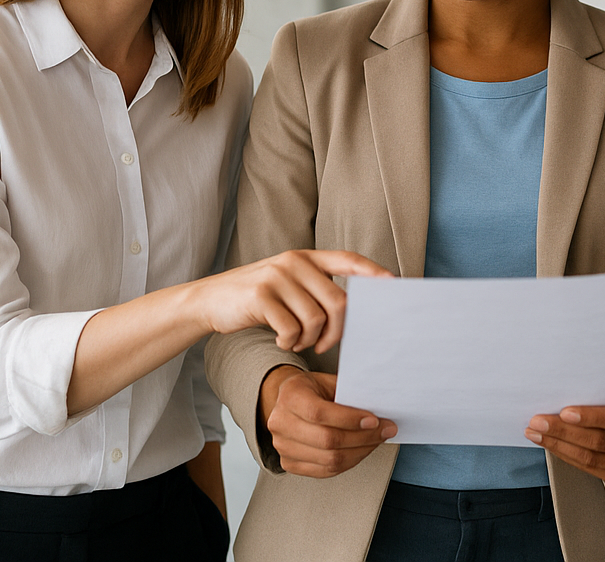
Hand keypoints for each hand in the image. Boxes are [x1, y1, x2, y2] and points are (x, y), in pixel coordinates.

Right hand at [196, 249, 390, 353]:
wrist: (211, 300)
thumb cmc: (258, 298)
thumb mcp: (288, 283)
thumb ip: (316, 289)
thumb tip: (353, 312)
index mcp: (306, 257)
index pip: (348, 260)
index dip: (373, 272)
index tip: (394, 283)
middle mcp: (294, 262)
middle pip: (338, 301)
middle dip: (337, 332)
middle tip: (323, 346)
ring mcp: (277, 277)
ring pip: (315, 319)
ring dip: (309, 340)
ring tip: (295, 341)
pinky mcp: (260, 296)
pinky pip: (291, 329)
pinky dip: (289, 342)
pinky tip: (281, 341)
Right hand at [259, 367, 394, 477]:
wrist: (289, 401)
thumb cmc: (312, 389)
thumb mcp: (329, 381)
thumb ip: (348, 395)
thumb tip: (378, 411)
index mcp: (290, 396)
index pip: (320, 413)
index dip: (349, 419)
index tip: (374, 420)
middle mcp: (281, 423)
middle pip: (326, 440)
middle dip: (363, 437)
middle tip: (385, 430)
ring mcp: (283, 446)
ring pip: (329, 460)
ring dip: (360, 452)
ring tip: (376, 441)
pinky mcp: (289, 463)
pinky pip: (325, 471)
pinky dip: (349, 462)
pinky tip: (361, 451)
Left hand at [525, 389, 604, 483]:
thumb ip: (604, 395)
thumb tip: (563, 395)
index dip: (591, 417)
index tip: (563, 411)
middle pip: (601, 441)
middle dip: (564, 432)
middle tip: (538, 421)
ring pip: (592, 459)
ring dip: (559, 446)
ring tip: (537, 433)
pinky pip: (591, 469)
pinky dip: (568, 456)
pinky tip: (552, 445)